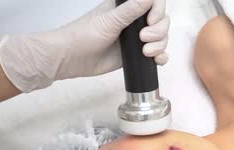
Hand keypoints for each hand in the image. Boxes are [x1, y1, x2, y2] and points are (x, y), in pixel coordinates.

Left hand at [0, 0, 168, 92]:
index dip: (158, 12)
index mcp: (127, 7)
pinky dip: (161, 57)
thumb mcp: (109, 21)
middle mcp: (134, 22)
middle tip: (144, 38)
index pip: (154, 4)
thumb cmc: (84, 35)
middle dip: (158, 31)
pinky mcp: (135, 55)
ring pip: (160, 38)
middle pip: (161, 21)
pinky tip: (156, 60)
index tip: (151, 21)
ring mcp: (136, 39)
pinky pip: (156, 54)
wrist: (72, 59)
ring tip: (146, 52)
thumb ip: (131, 9)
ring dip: (159, 45)